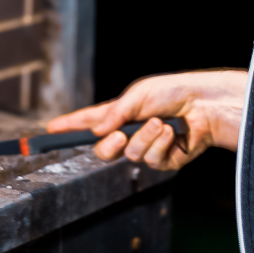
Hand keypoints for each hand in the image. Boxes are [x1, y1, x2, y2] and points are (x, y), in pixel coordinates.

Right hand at [46, 69, 247, 170]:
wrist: (204, 104)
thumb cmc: (172, 92)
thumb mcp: (138, 94)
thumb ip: (115, 112)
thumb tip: (97, 131)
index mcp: (119, 114)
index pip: (88, 122)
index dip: (69, 127)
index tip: (49, 131)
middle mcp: (129, 133)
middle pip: (103, 151)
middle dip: (108, 146)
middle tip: (119, 136)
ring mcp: (145, 148)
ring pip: (130, 155)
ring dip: (145, 137)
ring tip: (160, 122)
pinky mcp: (163, 160)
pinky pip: (151, 160)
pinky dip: (160, 144)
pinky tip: (172, 132)